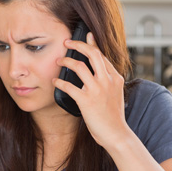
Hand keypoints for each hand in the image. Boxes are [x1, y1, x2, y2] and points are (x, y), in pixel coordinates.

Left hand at [52, 33, 130, 148]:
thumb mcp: (116, 95)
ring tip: (58, 61)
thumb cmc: (113, 117)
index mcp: (115, 78)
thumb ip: (108, 83)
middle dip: (78, 45)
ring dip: (66, 61)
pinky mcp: (86, 100)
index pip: (103, 56)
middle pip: (93, 54)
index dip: (92, 44)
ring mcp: (97, 90)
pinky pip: (69, 86)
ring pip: (80, 66)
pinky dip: (60, 82)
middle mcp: (107, 81)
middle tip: (67, 42)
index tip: (86, 36)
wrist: (116, 134)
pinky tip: (55, 81)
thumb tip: (99, 74)